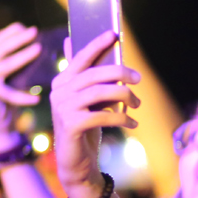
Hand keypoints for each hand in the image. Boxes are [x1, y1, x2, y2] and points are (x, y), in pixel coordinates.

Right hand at [0, 23, 43, 151]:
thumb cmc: (7, 96)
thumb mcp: (9, 75)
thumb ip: (15, 60)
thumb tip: (36, 43)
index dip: (10, 32)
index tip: (25, 26)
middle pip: (0, 48)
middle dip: (18, 39)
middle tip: (34, 31)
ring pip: (5, 65)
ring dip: (22, 57)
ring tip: (38, 50)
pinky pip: (10, 94)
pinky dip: (24, 97)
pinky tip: (37, 99)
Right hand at [49, 31, 140, 197]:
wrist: (77, 163)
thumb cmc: (86, 127)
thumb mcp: (91, 102)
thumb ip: (92, 79)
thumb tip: (98, 55)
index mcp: (62, 81)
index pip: (81, 58)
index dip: (97, 45)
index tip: (114, 34)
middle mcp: (59, 92)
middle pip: (94, 74)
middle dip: (120, 73)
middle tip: (139, 79)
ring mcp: (63, 108)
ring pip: (99, 92)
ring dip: (125, 96)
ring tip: (137, 104)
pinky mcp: (71, 125)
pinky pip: (102, 115)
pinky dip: (122, 117)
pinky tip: (133, 123)